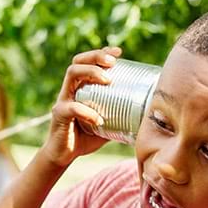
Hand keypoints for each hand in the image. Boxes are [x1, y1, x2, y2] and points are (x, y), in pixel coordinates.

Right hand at [43, 46, 122, 166]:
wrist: (64, 156)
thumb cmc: (85, 138)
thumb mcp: (108, 125)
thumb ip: (122, 118)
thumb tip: (148, 117)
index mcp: (81, 88)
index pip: (88, 62)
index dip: (102, 53)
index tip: (118, 52)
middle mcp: (71, 89)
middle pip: (79, 61)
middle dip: (96, 56)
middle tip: (113, 62)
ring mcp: (63, 99)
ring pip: (72, 73)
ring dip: (91, 72)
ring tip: (108, 80)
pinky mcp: (59, 114)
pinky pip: (71, 107)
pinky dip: (86, 111)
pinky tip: (98, 120)